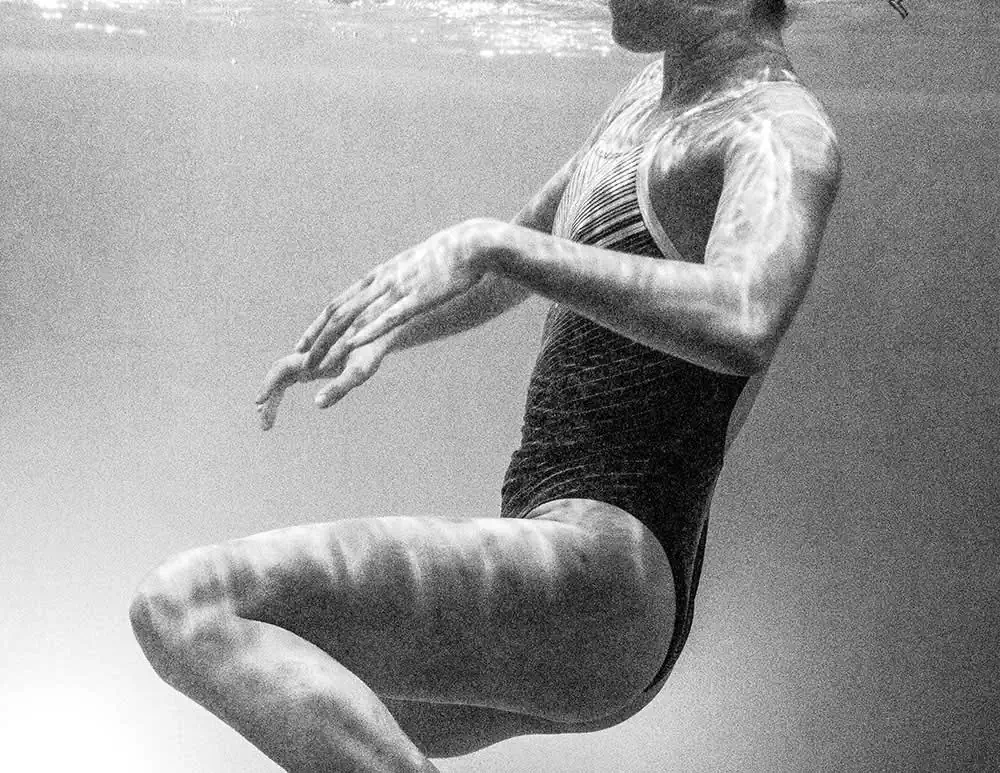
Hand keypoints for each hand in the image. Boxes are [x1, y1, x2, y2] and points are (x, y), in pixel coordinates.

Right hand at [255, 336, 392, 429]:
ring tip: (268, 419)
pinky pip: (295, 373)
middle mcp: (307, 354)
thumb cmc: (373, 351)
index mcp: (311, 355)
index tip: (258, 405)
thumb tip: (318, 404)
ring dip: (275, 395)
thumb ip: (339, 387)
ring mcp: (311, 356)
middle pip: (279, 376)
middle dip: (270, 399)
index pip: (280, 370)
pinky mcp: (318, 358)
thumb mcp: (359, 371)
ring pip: (286, 375)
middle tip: (265, 426)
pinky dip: (286, 387)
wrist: (381, 329)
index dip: (268, 386)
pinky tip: (283, 400)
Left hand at [294, 220, 490, 394]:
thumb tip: (392, 290)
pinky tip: (354, 345)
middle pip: (341, 313)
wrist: (471, 244)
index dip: (319, 324)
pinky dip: (369, 330)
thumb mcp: (417, 267)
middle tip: (303, 361)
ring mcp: (399, 290)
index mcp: (380, 276)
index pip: (340, 302)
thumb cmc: (449, 257)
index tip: (304, 343)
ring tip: (320, 364)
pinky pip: (390, 316)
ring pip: (359, 318)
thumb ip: (401, 280)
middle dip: (319, 338)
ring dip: (337, 342)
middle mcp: (382, 282)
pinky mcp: (419, 298)